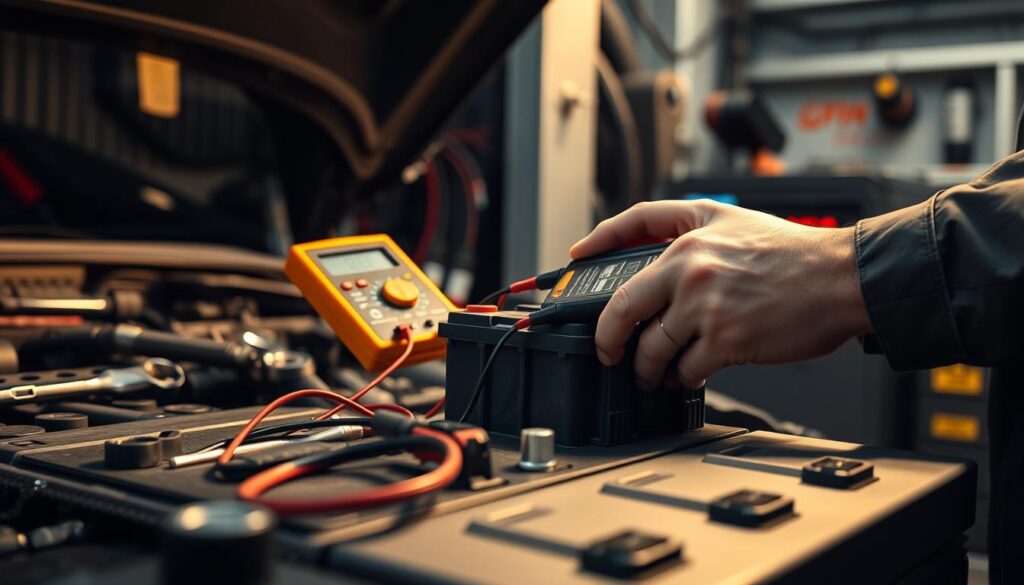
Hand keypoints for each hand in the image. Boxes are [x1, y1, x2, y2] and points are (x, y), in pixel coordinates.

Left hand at [570, 200, 872, 388]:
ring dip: (647, 367)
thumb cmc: (796, 253)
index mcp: (689, 238)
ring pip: (651, 349)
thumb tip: (655, 249)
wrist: (843, 278)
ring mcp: (705, 307)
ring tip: (654, 372)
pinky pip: (685, 370)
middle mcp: (689, 269)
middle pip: (621, 309)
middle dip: (607, 339)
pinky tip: (688, 375)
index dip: (595, 243)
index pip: (628, 230)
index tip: (575, 259)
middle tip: (609, 351)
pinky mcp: (725, 341)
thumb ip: (690, 225)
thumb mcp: (736, 218)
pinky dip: (682, 378)